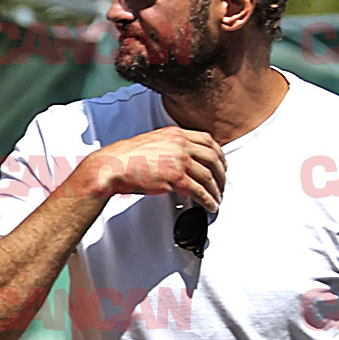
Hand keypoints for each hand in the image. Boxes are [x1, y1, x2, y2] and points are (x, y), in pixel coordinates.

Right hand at [84, 126, 226, 211]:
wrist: (115, 165)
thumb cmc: (130, 156)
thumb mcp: (155, 141)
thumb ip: (172, 146)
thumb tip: (184, 158)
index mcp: (177, 134)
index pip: (208, 141)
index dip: (219, 155)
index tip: (222, 165)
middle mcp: (181, 144)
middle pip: (213, 159)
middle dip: (221, 175)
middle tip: (222, 185)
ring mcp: (180, 161)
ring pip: (209, 177)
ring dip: (216, 190)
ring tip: (217, 199)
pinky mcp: (176, 178)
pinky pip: (200, 191)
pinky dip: (208, 200)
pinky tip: (210, 206)